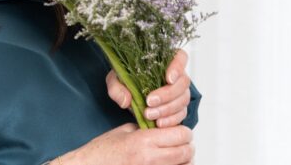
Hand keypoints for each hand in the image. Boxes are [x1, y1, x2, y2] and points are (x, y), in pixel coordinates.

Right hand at [58, 123, 194, 164]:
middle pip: (186, 152)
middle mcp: (150, 158)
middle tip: (182, 144)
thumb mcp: (125, 131)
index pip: (181, 134)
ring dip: (183, 161)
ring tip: (176, 156)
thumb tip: (161, 129)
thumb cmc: (103, 151)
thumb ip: (145, 129)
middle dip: (187, 146)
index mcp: (144, 140)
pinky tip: (168, 163)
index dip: (184, 132)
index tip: (180, 131)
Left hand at [106, 49, 190, 127]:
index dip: (178, 67)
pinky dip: (170, 120)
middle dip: (167, 95)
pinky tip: (158, 122)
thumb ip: (117, 87)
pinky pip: (180, 114)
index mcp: (164, 61)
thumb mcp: (115, 79)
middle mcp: (175, 75)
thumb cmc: (125, 80)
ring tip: (149, 115)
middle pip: (183, 83)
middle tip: (150, 102)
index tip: (169, 78)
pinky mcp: (178, 108)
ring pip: (183, 100)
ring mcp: (179, 92)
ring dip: (167, 109)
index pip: (180, 57)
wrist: (127, 93)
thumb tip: (125, 100)